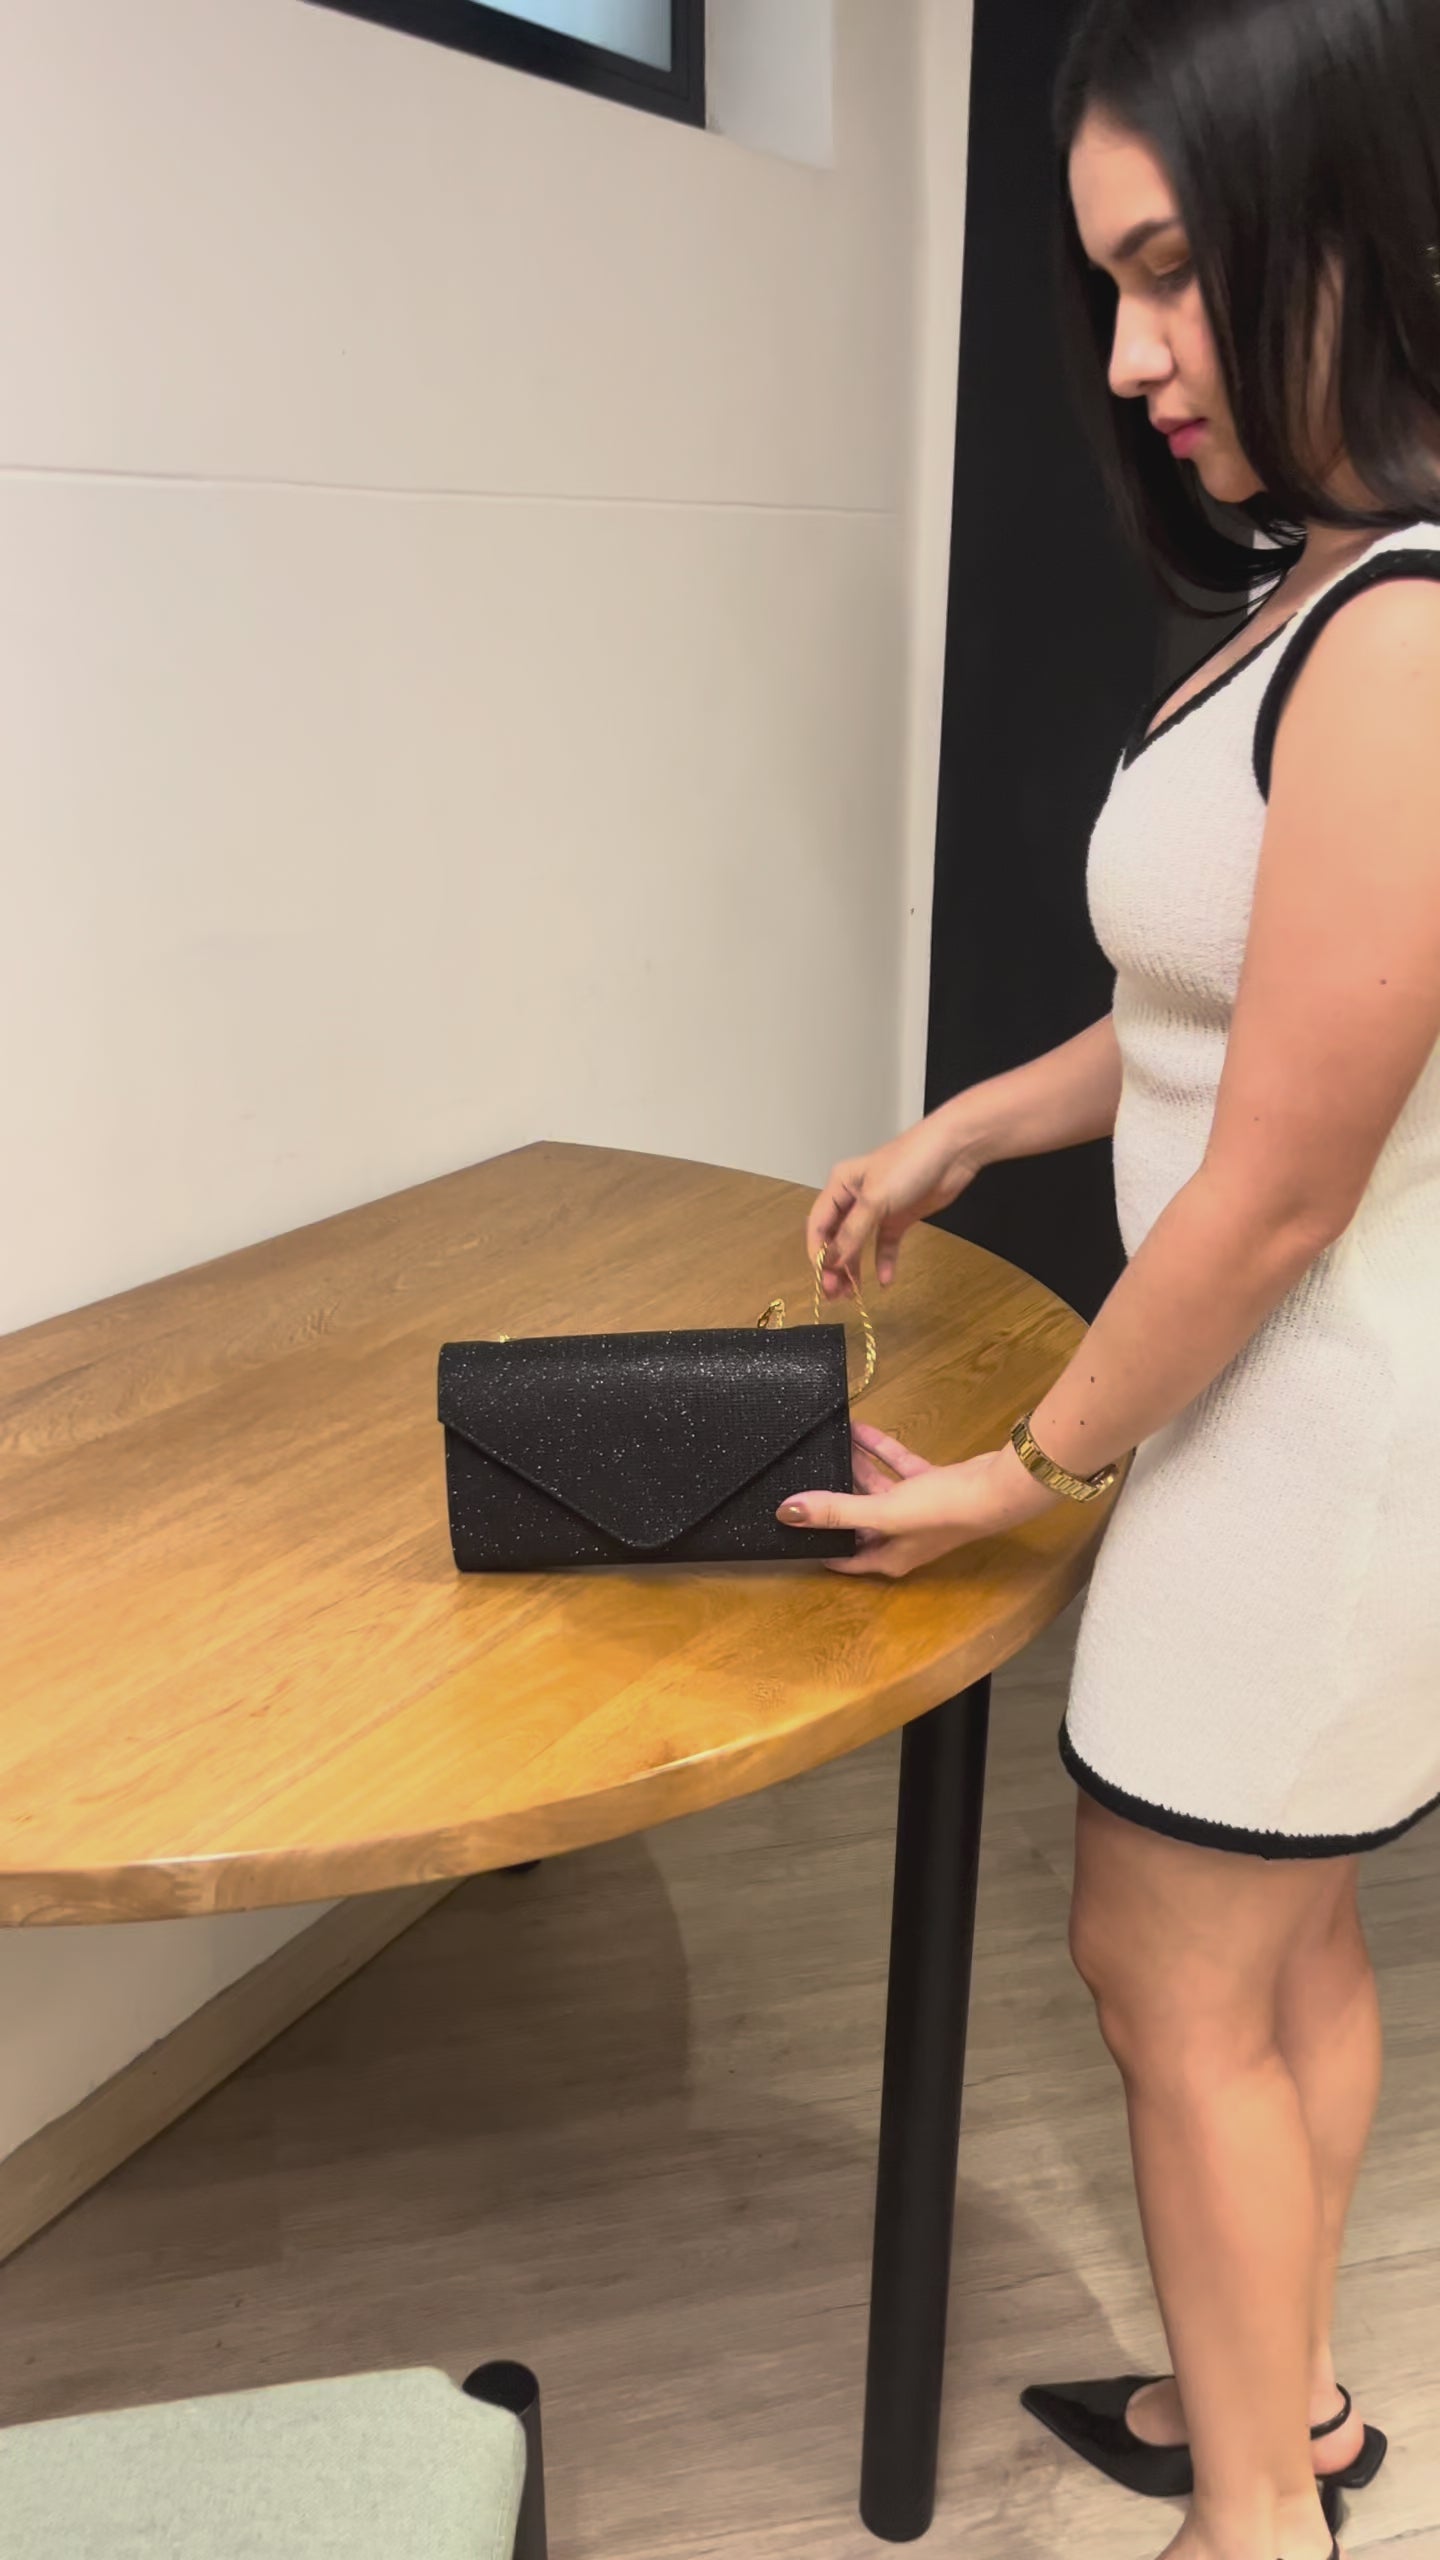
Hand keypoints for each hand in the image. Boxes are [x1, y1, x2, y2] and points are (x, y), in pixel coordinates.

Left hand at [776, 1421, 1061, 1576]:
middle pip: (857, 1519)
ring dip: (854, 1467)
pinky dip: (879, 1450)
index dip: (819, 1547)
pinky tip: (858, 1428)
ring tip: (825, 1443)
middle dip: (832, 1497)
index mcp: (887, 1556)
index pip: (845, 1558)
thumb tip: (785, 1513)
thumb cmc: (940, 1511)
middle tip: (801, 1475)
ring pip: (876, 1488)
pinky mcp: (931, 1484)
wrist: (997, 1489)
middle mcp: (900, 1538)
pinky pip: (896, 1467)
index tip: (789, 1531)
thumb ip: (836, 1510)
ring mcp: (918, 1510)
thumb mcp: (882, 1512)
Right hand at [807, 1115, 985, 1298]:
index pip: (819, 1224)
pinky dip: (885, 1261)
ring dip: (854, 1268)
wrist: (952, 1152)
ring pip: (859, 1244)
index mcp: (840, 1186)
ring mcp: (878, 1209)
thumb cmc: (906, 1167)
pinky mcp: (900, 1217)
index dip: (817, 1252)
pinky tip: (886, 1280)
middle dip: (834, 1265)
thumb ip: (852, 1234)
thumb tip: (830, 1264)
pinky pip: (886, 1244)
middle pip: (837, 1237)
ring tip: (853, 1295)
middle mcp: (854, 1198)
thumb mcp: (874, 1200)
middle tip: (835, 1294)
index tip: (822, 1280)